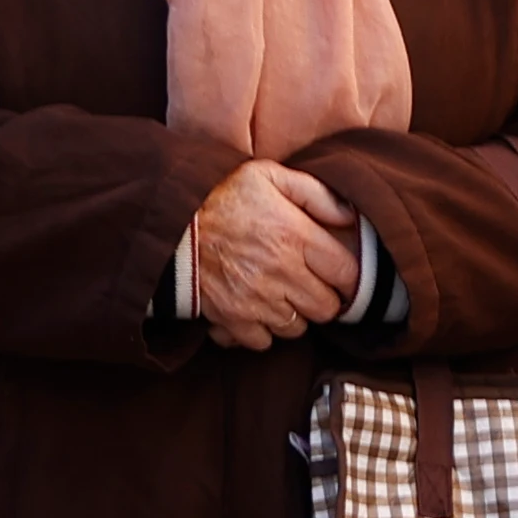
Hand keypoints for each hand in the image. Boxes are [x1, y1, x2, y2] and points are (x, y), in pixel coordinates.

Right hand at [193, 160, 358, 350]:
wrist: (169, 222)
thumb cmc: (219, 195)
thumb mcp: (268, 176)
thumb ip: (315, 194)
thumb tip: (349, 216)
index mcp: (295, 235)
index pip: (346, 273)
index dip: (346, 275)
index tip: (336, 271)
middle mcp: (281, 272)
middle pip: (327, 307)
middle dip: (323, 297)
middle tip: (309, 285)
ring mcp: (257, 299)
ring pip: (297, 328)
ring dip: (294, 315)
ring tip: (281, 295)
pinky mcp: (232, 318)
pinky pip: (263, 341)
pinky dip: (262, 330)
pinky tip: (255, 309)